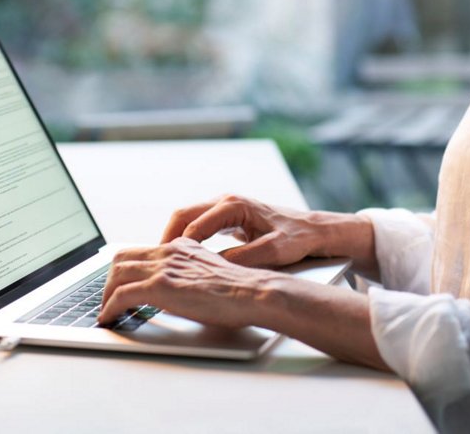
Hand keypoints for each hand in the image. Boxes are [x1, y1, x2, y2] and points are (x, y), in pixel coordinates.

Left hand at [97, 238, 273, 328]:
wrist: (251, 292)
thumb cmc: (238, 290)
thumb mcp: (209, 271)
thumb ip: (190, 272)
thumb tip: (179, 288)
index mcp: (180, 246)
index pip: (140, 250)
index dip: (124, 269)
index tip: (119, 284)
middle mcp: (169, 252)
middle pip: (122, 258)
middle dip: (109, 280)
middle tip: (107, 298)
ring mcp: (163, 268)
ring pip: (116, 274)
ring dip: (105, 294)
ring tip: (106, 311)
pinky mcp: (161, 287)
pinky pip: (121, 295)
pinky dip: (109, 308)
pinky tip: (109, 318)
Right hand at [161, 195, 332, 268]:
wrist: (313, 230)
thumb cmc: (297, 238)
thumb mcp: (272, 252)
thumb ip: (243, 259)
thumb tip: (214, 268)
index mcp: (234, 206)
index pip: (194, 225)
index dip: (178, 247)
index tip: (168, 267)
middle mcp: (226, 202)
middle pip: (183, 215)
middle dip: (167, 238)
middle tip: (156, 263)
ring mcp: (225, 208)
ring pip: (188, 218)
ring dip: (174, 238)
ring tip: (164, 263)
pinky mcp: (227, 218)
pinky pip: (198, 225)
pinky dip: (186, 239)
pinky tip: (183, 258)